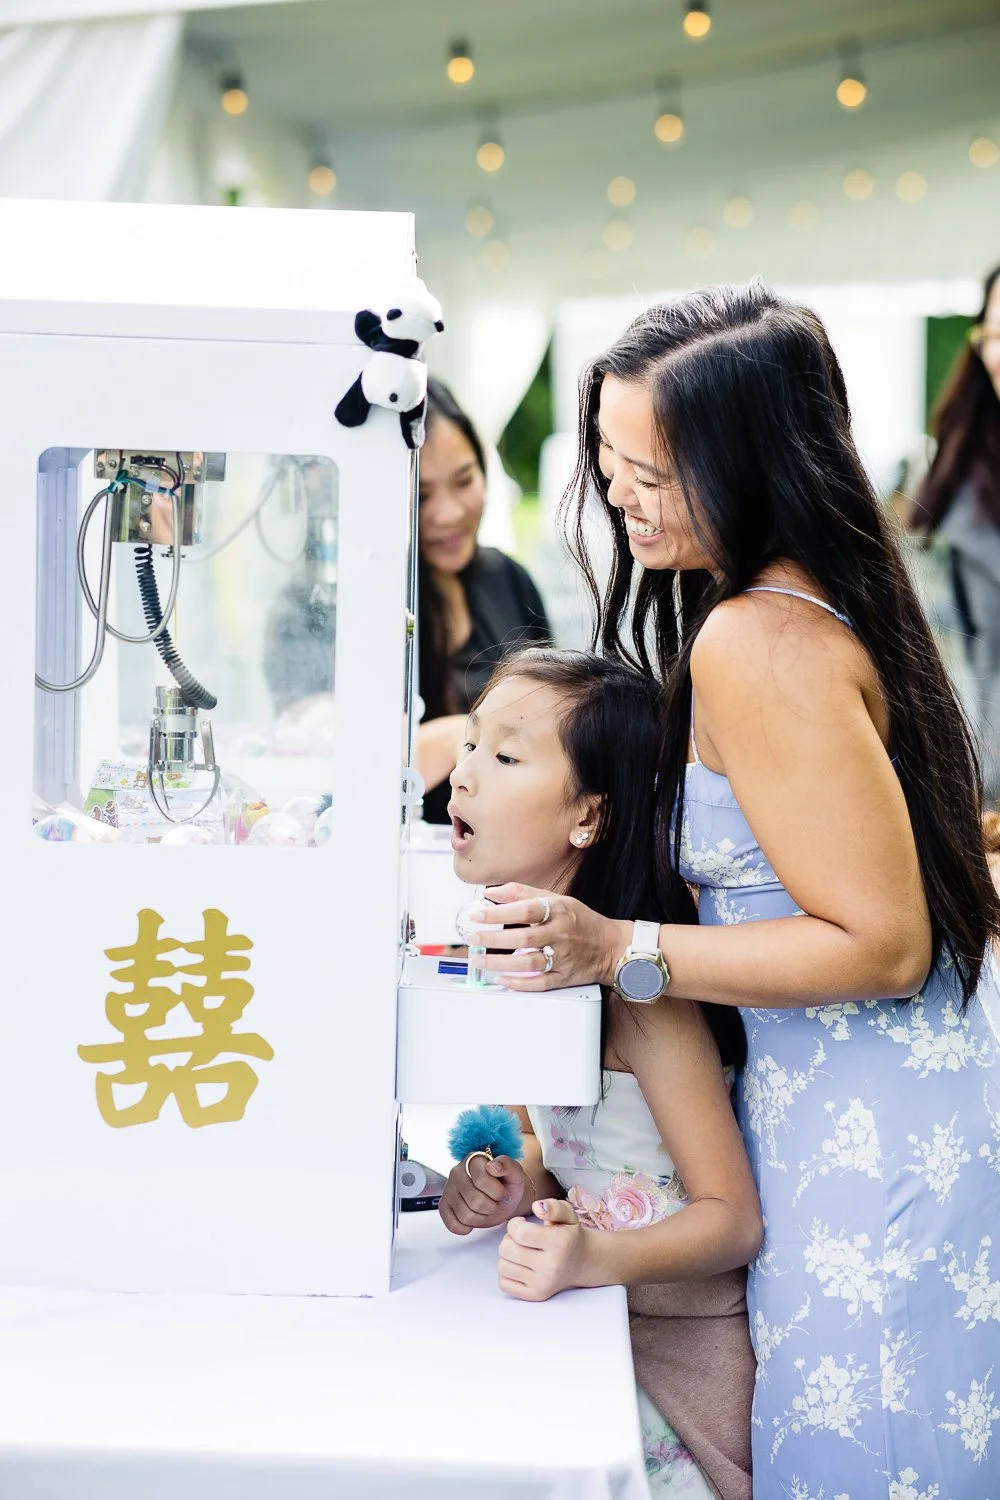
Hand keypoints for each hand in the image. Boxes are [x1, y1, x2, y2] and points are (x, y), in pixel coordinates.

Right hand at [438, 1153, 530, 1236]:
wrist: (505, 1198)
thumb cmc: (509, 1184)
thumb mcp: (516, 1173)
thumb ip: (507, 1165)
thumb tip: (492, 1166)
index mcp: (474, 1159)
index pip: (482, 1180)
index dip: (497, 1193)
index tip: (504, 1193)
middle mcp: (457, 1172)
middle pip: (475, 1201)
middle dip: (491, 1207)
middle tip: (496, 1202)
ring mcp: (449, 1189)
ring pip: (465, 1215)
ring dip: (482, 1218)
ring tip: (487, 1209)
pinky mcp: (444, 1205)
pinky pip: (452, 1224)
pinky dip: (466, 1228)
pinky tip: (474, 1220)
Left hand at [467, 884, 629, 990]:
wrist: (611, 946)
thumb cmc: (580, 921)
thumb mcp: (556, 900)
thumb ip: (522, 893)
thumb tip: (491, 893)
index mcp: (559, 911)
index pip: (526, 909)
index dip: (500, 912)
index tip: (478, 914)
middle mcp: (561, 934)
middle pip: (524, 938)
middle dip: (495, 939)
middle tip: (473, 938)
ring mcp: (563, 958)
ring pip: (529, 963)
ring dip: (501, 963)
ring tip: (480, 960)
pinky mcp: (565, 977)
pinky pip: (540, 983)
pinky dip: (520, 984)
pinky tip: (502, 980)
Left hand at [498, 1198, 597, 1300]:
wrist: (582, 1263)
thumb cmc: (569, 1235)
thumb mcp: (568, 1214)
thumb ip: (554, 1206)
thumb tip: (537, 1207)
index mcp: (560, 1243)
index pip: (519, 1232)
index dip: (515, 1224)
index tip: (522, 1223)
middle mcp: (552, 1267)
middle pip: (506, 1249)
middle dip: (509, 1239)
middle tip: (521, 1238)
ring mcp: (543, 1284)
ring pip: (502, 1266)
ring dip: (508, 1256)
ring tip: (521, 1251)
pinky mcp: (535, 1296)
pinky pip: (504, 1283)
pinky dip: (508, 1273)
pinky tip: (521, 1266)